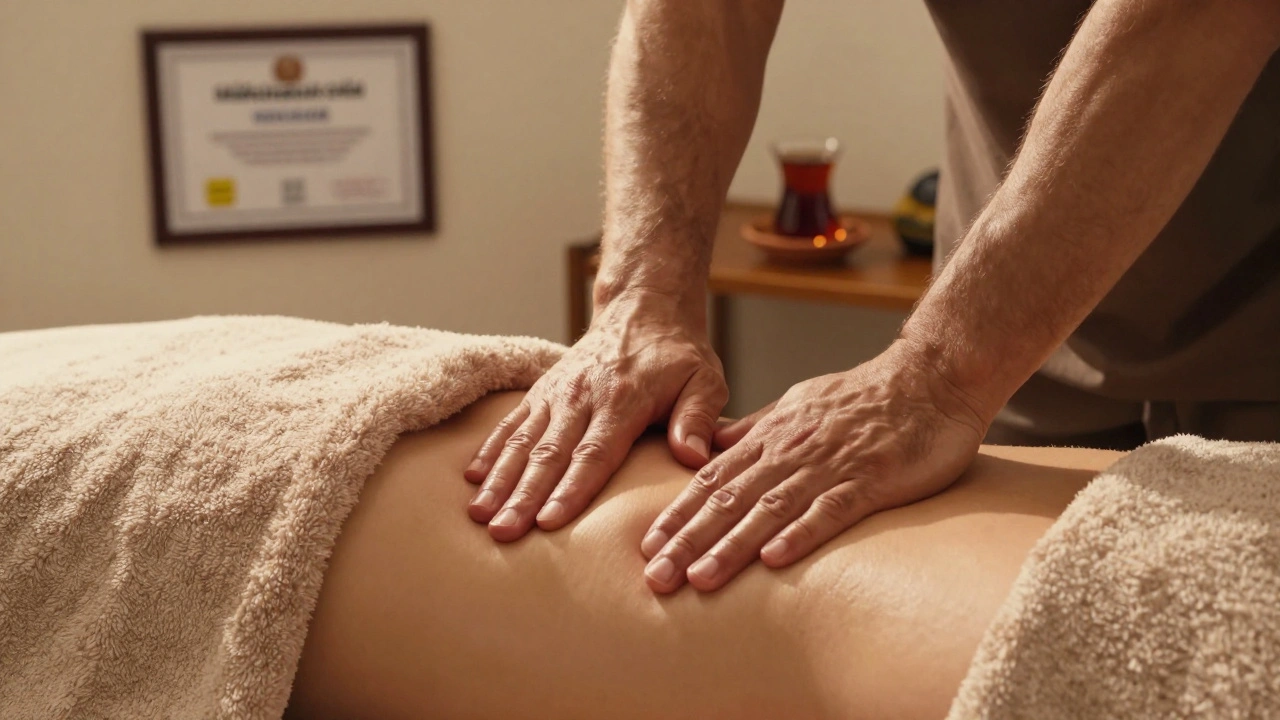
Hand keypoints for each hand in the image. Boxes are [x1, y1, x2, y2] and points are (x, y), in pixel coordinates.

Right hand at [464, 296, 726, 541]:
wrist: (642, 310)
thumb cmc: (677, 356)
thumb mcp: (704, 380)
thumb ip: (698, 418)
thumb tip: (693, 459)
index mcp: (622, 400)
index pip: (594, 453)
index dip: (571, 489)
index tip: (550, 521)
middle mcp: (581, 397)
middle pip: (549, 455)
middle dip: (523, 496)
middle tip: (503, 532)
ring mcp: (556, 394)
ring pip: (522, 441)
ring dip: (499, 480)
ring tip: (479, 515)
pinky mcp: (541, 392)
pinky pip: (510, 423)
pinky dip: (490, 450)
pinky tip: (473, 479)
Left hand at [639, 340, 988, 592]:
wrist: (930, 376)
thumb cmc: (865, 397)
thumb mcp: (797, 405)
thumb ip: (756, 430)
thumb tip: (712, 448)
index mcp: (772, 437)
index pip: (712, 479)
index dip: (678, 514)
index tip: (647, 547)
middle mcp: (791, 451)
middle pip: (729, 499)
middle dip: (689, 540)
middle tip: (656, 577)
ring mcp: (830, 465)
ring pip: (769, 508)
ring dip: (732, 546)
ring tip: (699, 579)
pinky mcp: (871, 479)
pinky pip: (831, 509)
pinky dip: (800, 534)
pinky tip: (774, 560)